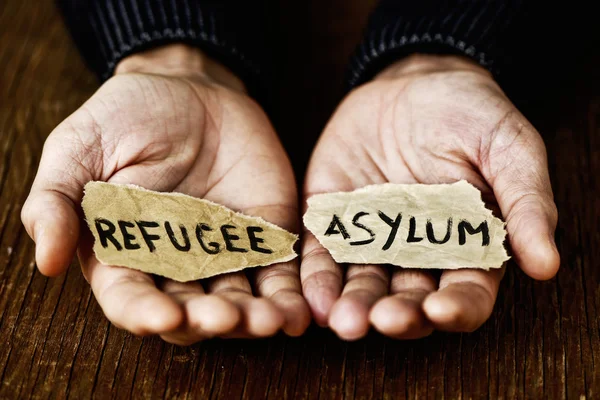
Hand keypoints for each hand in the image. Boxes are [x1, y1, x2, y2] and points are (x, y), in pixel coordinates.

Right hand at [22, 44, 309, 344]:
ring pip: (240, 300)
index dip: (143, 313)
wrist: (190, 89)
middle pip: (192, 311)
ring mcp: (224, 253)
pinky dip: (290, 293)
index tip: (162, 317)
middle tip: (225, 317)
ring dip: (255, 317)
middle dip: (209, 320)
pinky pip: (279, 271)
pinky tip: (299, 309)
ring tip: (272, 321)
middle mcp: (176, 264)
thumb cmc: (126, 117)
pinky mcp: (264, 235)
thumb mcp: (79, 149)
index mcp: (126, 252)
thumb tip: (46, 261)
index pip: (130, 298)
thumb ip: (59, 201)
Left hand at [301, 54, 558, 339]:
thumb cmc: (470, 114)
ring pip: (363, 284)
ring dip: (354, 306)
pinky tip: (314, 297)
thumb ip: (526, 202)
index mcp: (467, 245)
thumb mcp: (509, 147)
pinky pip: (324, 253)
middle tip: (383, 319)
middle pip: (409, 299)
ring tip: (344, 321)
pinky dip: (317, 277)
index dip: (457, 308)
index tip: (440, 309)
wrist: (412, 83)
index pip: (466, 294)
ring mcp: (372, 239)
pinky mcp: (334, 220)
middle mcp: (417, 253)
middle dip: (397, 315)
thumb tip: (546, 264)